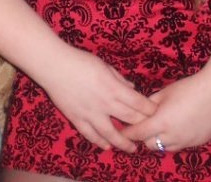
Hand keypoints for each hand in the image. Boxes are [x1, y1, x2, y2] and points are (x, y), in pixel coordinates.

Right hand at [34, 47, 156, 152]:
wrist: (55, 67)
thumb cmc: (81, 61)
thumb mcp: (105, 66)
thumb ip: (119, 79)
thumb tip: (132, 88)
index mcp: (113, 88)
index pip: (137, 103)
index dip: (148, 109)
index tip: (155, 113)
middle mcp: (105, 103)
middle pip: (128, 119)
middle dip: (141, 126)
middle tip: (148, 132)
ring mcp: (90, 113)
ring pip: (110, 133)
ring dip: (123, 142)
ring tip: (132, 149)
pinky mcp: (77, 119)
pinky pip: (90, 134)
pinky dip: (99, 141)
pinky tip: (106, 146)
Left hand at [121, 71, 210, 152]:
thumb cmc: (188, 88)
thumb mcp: (164, 93)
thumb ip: (150, 104)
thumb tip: (141, 111)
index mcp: (161, 122)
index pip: (138, 133)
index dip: (129, 133)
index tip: (123, 132)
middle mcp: (172, 136)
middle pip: (150, 144)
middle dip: (145, 136)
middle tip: (146, 125)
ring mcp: (186, 142)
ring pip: (166, 147)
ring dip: (161, 139)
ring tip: (164, 126)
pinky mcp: (198, 143)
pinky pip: (182, 145)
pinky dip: (177, 139)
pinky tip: (181, 125)